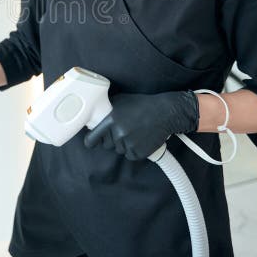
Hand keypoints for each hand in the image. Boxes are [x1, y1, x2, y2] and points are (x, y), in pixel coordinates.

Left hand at [83, 91, 198, 160]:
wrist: (165, 113)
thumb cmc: (143, 104)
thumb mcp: (121, 101)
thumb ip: (108, 110)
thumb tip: (96, 115)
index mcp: (111, 121)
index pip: (92, 139)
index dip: (91, 141)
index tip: (91, 142)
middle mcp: (118, 134)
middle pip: (107, 145)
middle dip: (112, 139)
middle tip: (123, 131)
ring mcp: (129, 144)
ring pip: (119, 150)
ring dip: (124, 144)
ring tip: (135, 133)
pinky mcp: (139, 152)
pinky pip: (130, 155)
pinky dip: (134, 150)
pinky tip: (141, 139)